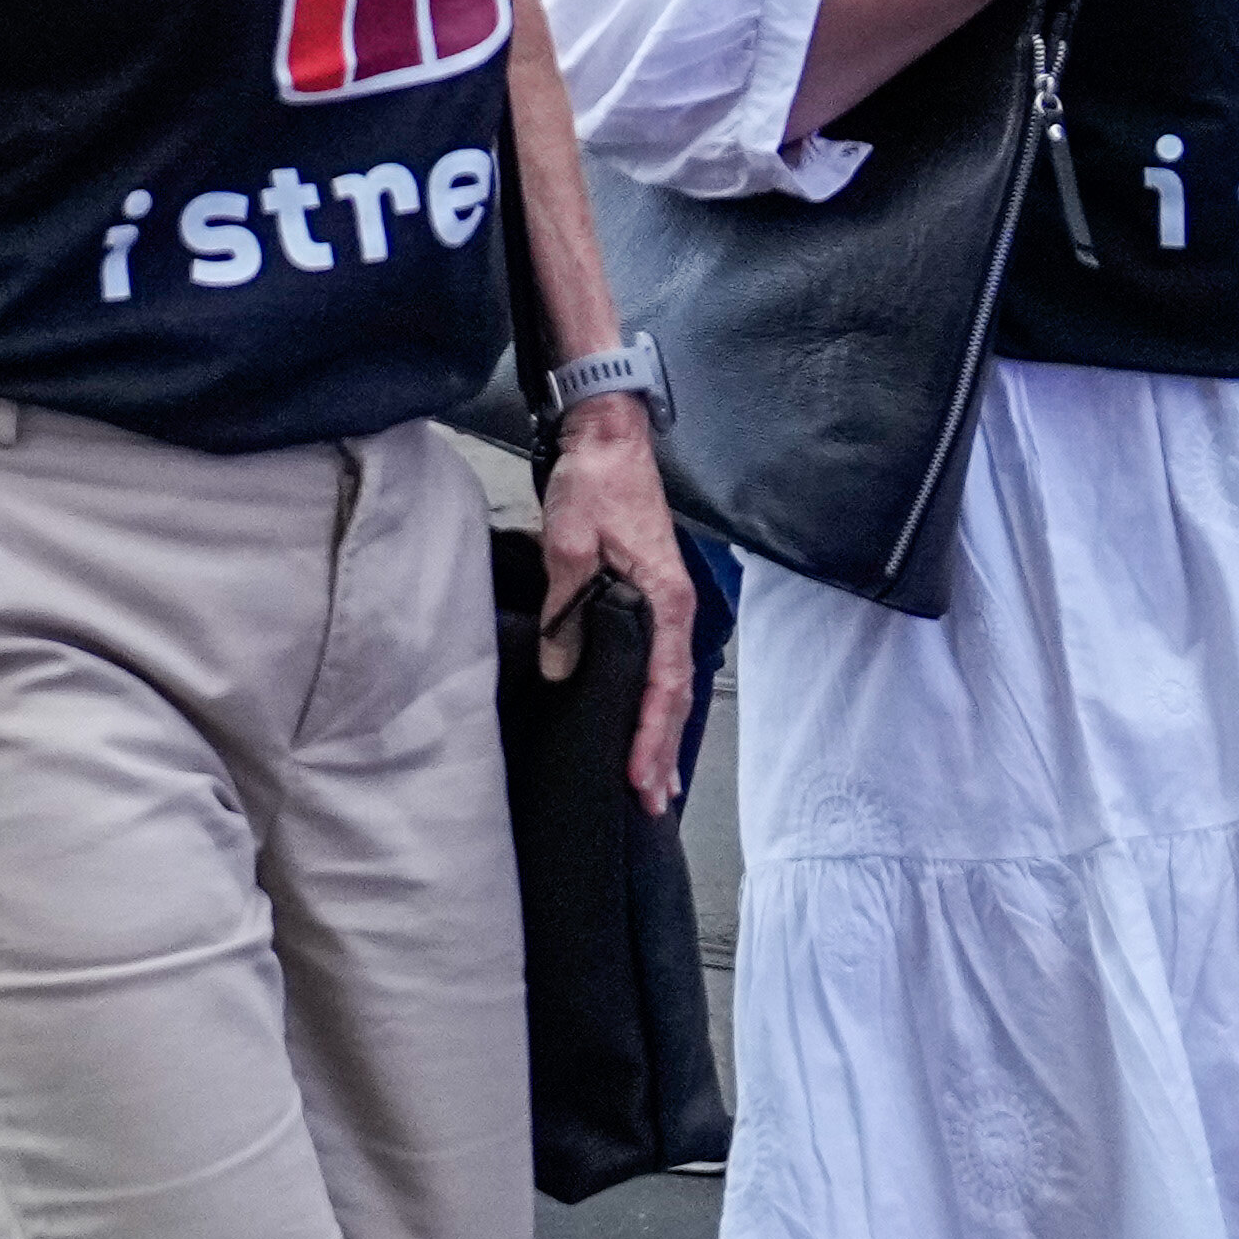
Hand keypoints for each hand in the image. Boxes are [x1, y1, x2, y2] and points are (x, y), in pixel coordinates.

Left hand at [532, 402, 698, 812]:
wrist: (608, 434)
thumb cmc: (595, 482)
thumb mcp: (569, 540)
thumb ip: (566, 606)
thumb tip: (562, 668)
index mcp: (665, 598)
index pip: (663, 684)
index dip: (651, 736)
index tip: (639, 778)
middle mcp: (676, 607)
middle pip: (675, 695)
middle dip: (664, 751)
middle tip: (653, 804)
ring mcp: (667, 603)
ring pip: (671, 682)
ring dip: (663, 733)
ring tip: (655, 783)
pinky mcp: (652, 595)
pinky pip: (660, 662)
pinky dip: (657, 701)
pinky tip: (647, 724)